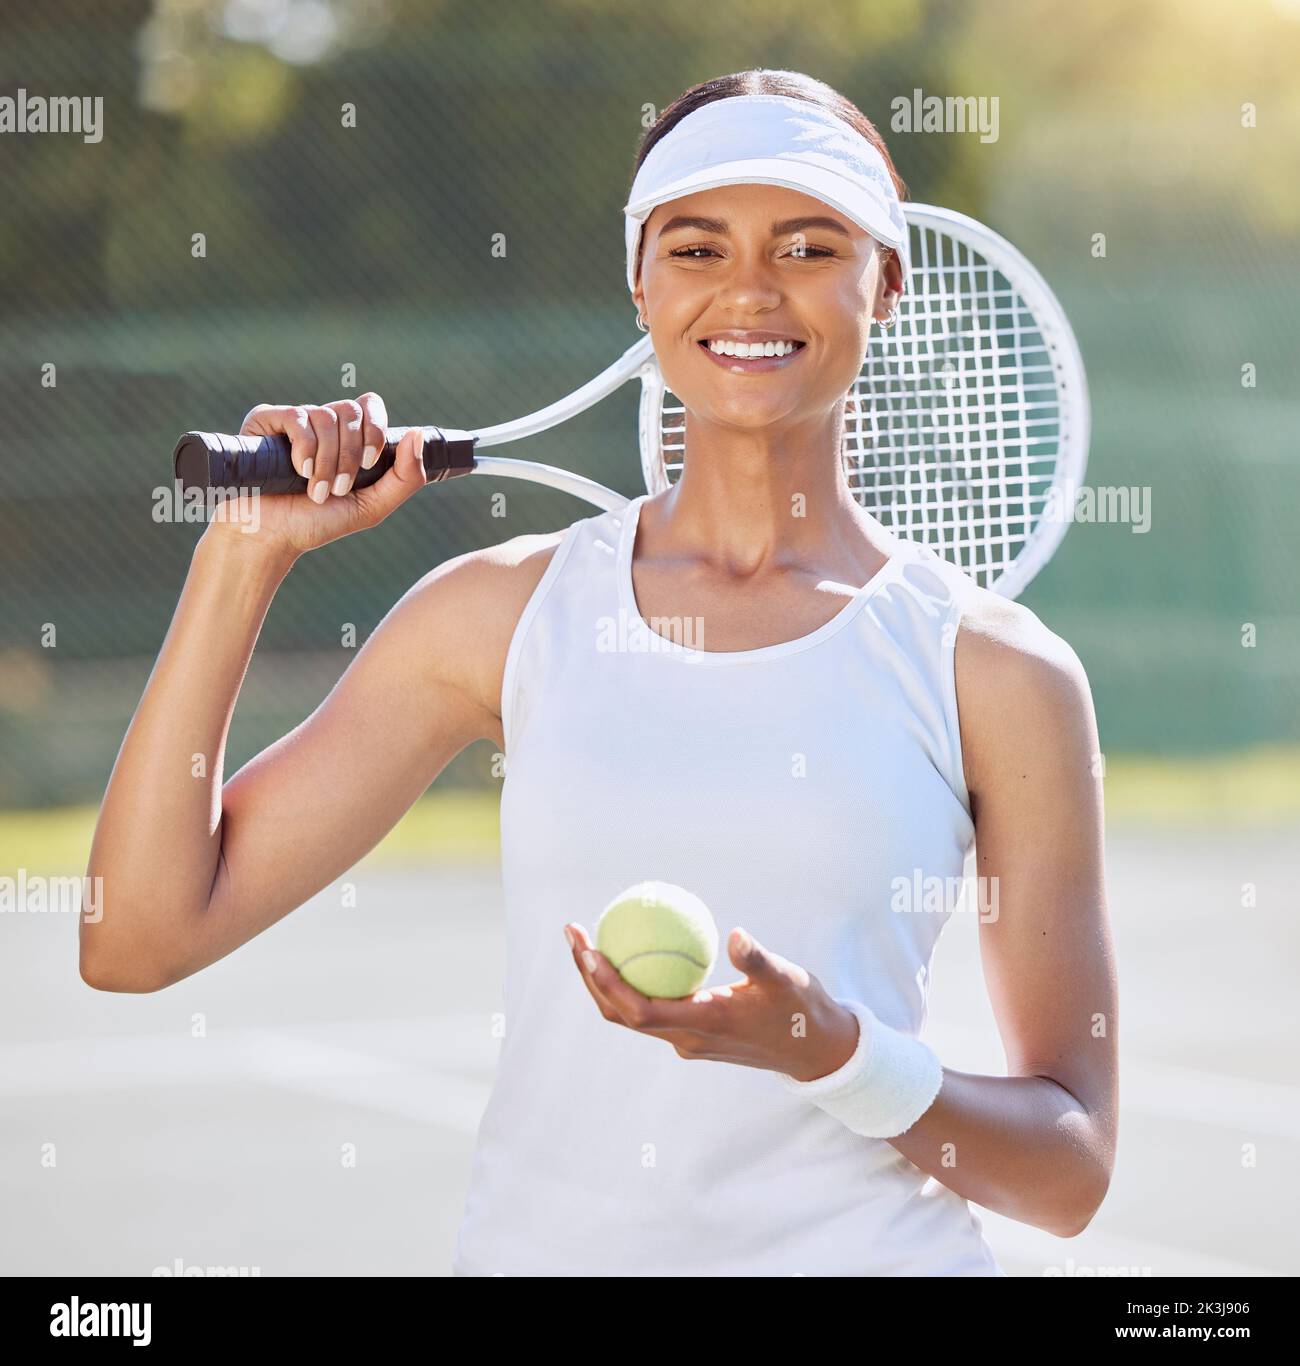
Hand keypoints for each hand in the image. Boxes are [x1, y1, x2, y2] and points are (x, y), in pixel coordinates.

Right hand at [200, 393, 427, 560]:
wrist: (270, 537)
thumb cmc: (317, 523)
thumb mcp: (372, 506)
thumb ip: (405, 477)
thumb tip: (419, 434)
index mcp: (346, 437)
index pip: (369, 405)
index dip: (375, 428)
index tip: (369, 462)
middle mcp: (321, 423)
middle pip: (350, 411)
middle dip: (349, 455)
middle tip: (339, 488)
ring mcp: (293, 420)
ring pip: (326, 416)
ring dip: (327, 461)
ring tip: (316, 491)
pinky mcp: (266, 420)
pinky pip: (298, 417)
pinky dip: (305, 448)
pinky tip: (300, 471)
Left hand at [563, 922, 860, 1081]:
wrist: (816, 1050)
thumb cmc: (802, 1010)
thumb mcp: (786, 978)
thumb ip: (757, 959)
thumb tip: (734, 934)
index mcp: (703, 1024)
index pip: (639, 1011)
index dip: (606, 983)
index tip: (589, 949)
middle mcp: (687, 1038)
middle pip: (620, 1013)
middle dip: (590, 977)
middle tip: (576, 933)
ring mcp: (688, 1039)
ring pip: (631, 1015)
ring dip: (603, 982)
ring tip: (590, 940)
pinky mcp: (693, 1034)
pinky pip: (650, 1009)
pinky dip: (630, 984)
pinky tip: (632, 950)